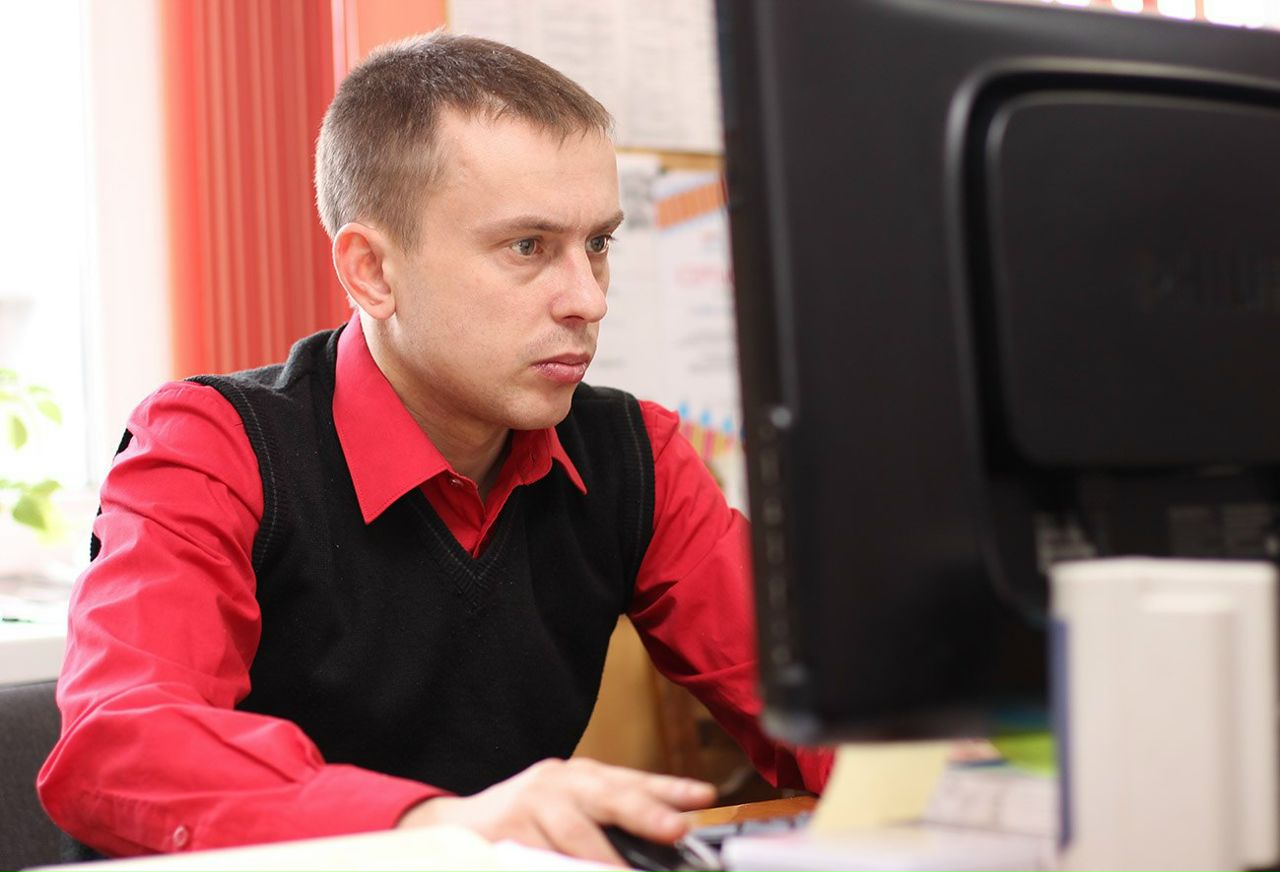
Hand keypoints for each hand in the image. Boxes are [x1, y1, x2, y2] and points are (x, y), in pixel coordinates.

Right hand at [396, 757, 715, 865]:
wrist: (460, 826)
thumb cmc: (530, 819)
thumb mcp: (573, 809)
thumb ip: (612, 820)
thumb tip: (669, 833)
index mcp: (583, 776)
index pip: (634, 780)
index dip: (670, 789)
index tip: (703, 797)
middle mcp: (560, 783)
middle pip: (608, 794)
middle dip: (645, 811)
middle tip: (674, 828)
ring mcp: (532, 805)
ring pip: (575, 831)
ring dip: (602, 857)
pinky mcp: (508, 830)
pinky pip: (541, 855)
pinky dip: (560, 866)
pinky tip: (574, 871)